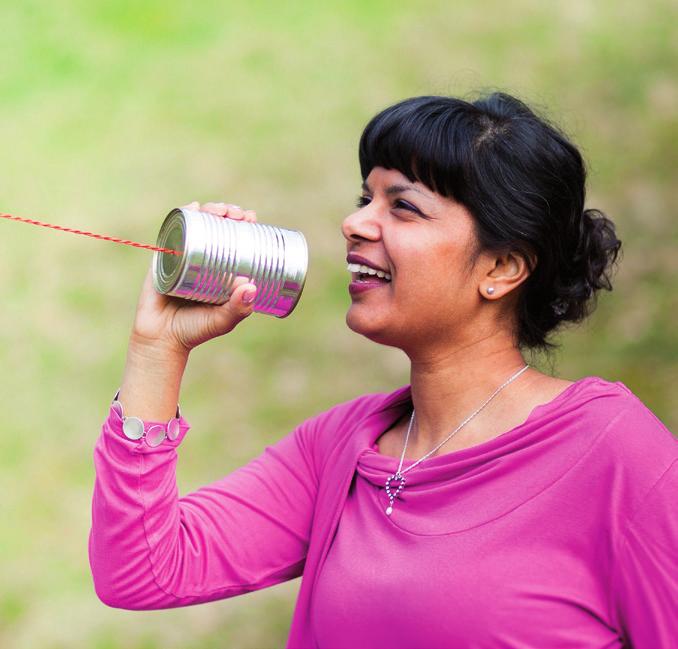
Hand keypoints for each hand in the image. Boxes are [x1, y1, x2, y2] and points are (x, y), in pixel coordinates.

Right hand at [130, 201, 258, 354]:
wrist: (160, 340)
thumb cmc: (195, 331)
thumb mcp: (222, 321)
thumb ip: (237, 309)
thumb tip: (250, 287)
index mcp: (221, 271)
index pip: (235, 241)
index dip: (244, 226)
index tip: (252, 218)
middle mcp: (203, 260)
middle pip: (217, 228)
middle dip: (228, 214)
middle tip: (237, 215)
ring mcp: (183, 257)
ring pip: (197, 226)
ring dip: (209, 210)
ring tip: (219, 210)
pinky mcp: (164, 258)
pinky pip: (173, 234)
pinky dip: (183, 217)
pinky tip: (193, 207)